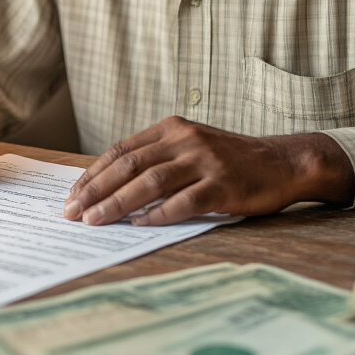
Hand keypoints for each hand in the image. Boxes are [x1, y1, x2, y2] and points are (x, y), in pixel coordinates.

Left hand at [62, 116, 353, 225]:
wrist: (282, 162)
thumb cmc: (230, 159)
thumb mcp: (191, 145)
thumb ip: (157, 157)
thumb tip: (110, 185)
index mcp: (172, 128)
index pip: (121, 151)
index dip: (93, 174)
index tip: (72, 195)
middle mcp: (186, 140)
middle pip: (129, 166)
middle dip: (95, 190)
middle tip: (72, 212)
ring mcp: (205, 162)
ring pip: (150, 183)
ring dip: (117, 204)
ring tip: (95, 221)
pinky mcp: (223, 186)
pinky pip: (183, 202)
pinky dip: (158, 215)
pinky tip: (139, 226)